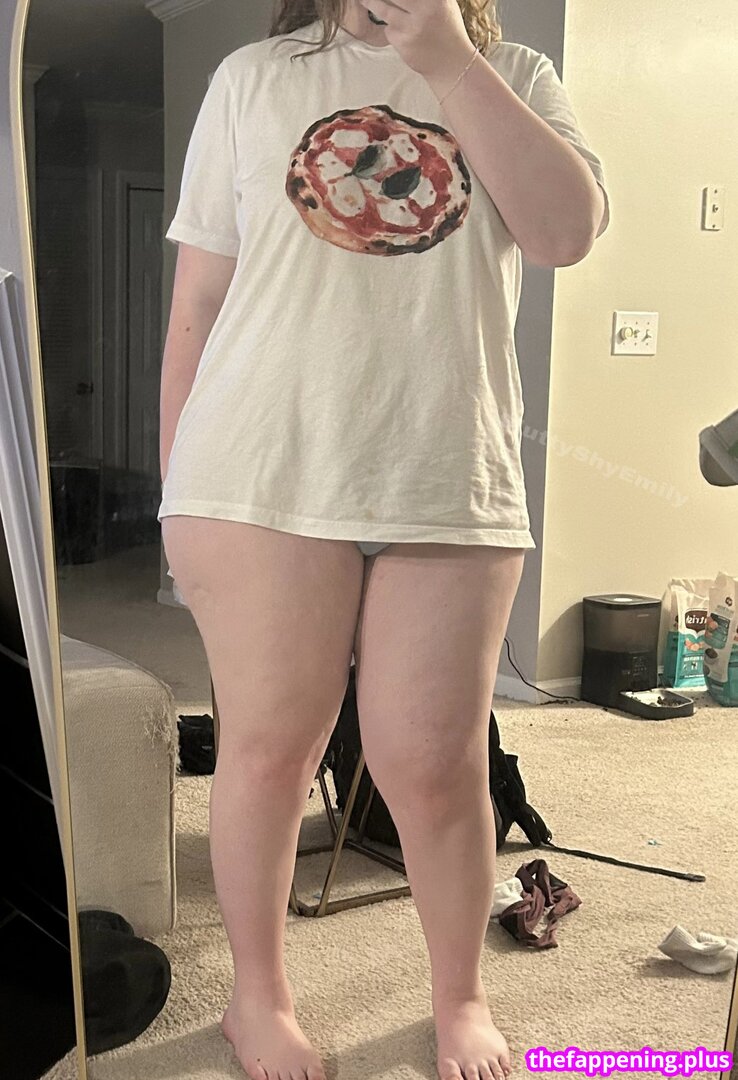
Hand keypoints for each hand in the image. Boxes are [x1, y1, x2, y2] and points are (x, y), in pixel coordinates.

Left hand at [357, 0, 475, 79]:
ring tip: (364, 0)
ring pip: (384, 10)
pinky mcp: (403, 44)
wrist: (451, 64)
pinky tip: (403, 33)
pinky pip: (389, 30)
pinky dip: (391, 29)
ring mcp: (412, 29)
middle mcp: (424, 12)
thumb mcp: (443, 3)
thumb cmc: (447, 28)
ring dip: (371, 3)